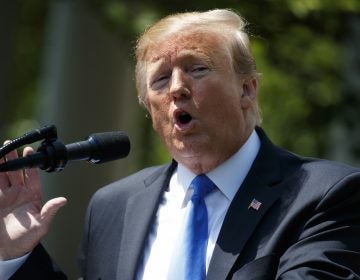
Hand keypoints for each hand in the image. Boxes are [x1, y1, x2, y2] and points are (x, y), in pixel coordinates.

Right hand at [0, 145, 66, 259]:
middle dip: (14, 158)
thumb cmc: (28, 238)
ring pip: (3, 174)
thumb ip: (50, 210)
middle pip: (17, 171)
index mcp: (32, 195)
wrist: (9, 249)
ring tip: (0, 150)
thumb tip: (63, 200)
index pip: (32, 175)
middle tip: (11, 144)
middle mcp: (19, 192)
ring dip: (2, 163)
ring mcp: (6, 195)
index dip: (31, 163)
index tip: (29, 151)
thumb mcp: (41, 225)